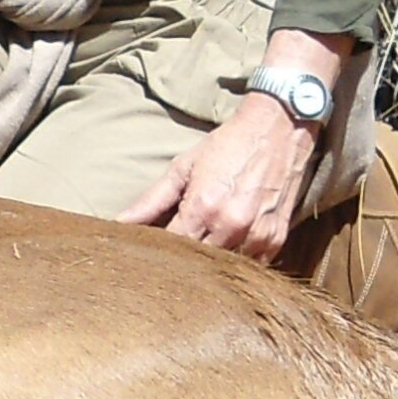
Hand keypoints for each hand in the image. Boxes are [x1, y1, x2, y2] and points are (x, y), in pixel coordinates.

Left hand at [122, 91, 319, 262]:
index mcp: (203, 208)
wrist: (278, 129)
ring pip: (225, 269)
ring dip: (211, 265)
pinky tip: (228, 246)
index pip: (171, 249)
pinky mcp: (276, 240)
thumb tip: (119, 223)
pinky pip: (252, 266)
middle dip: (184, 262)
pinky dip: (237, 260)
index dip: (160, 254)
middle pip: (197, 265)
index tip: (151, 253)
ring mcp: (257, 236)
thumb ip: (151, 200)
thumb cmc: (227, 145)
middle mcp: (232, 226)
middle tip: (174, 256)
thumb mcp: (183, 167)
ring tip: (203, 248)